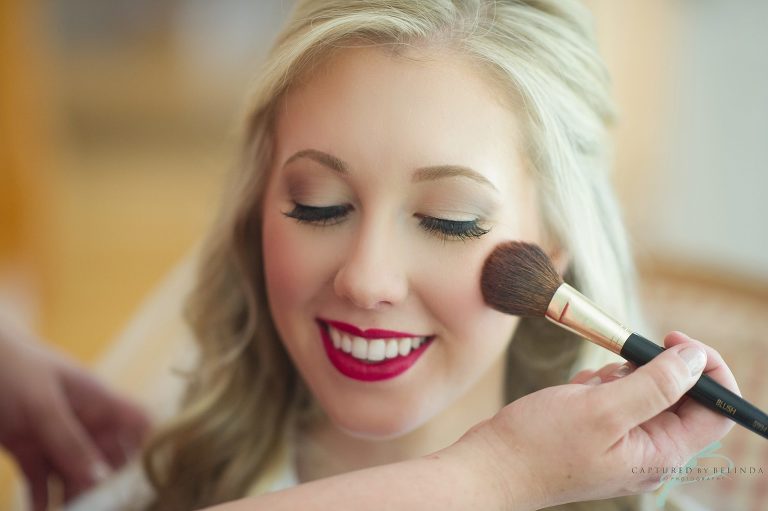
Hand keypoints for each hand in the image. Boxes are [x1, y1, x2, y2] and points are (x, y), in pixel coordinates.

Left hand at [0, 325, 149, 509]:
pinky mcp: (29, 453)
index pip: (141, 425)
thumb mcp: (42, 403)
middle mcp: (85, 423)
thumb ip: (69, 441)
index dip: (154, 448)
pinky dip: (42, 503)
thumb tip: (100, 479)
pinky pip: (41, 485)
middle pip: (110, 461)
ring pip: (76, 478)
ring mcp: (57, 439)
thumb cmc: (11, 366)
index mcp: (99, 402)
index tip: (156, 481)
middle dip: (111, 489)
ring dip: (76, 501)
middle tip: (108, 509)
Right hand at [459, 331, 737, 508]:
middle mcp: (649, 452)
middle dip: (650, 371)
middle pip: (679, 397)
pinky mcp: (601, 435)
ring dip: (619, 377)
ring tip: (586, 390)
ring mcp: (624, 444)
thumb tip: (695, 359)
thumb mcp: (601, 409)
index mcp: (662, 454)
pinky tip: (574, 397)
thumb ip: (655, 385)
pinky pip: (616, 399)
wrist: (492, 466)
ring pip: (644, 393)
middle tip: (616, 365)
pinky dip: (598, 387)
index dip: (707, 369)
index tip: (675, 340)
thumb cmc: (539, 445)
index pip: (716, 409)